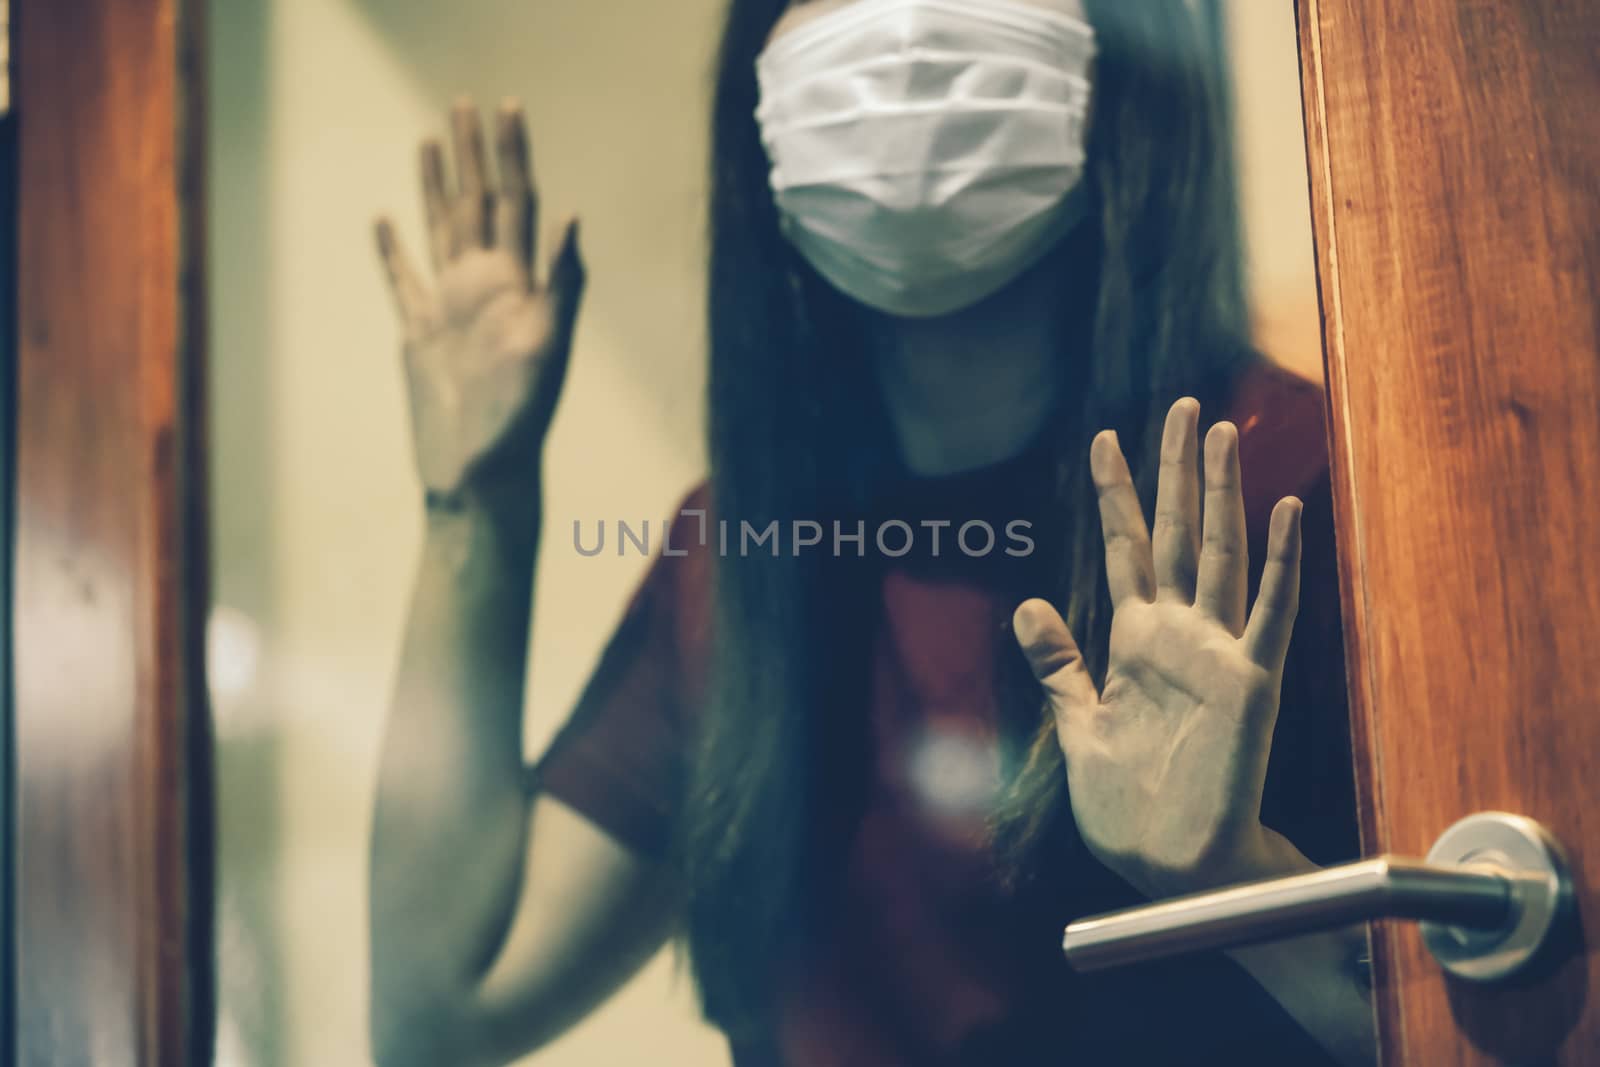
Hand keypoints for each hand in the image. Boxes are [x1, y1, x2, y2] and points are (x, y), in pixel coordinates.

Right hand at [374, 99, 584, 499]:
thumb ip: (562, 283)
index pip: (516, 201)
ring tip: (430, 140)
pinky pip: (402, 281)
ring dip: (436, 185)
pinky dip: (392, 250)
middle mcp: (487, 288)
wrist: (485, 474)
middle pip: (477, 202)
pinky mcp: (420, 336)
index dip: (513, 153)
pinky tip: (386, 220)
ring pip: (441, 230)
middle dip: (472, 152)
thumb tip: (571, 216)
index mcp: (519, 284)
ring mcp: (451, 309)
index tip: (509, 107)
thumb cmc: (522, 421)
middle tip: (464, 102)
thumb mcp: (549, 347)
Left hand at [1013, 398, 1302, 898]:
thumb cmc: (1127, 804)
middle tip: (1180, 406)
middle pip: (1176, 536)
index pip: (1125, 551)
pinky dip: (1280, 563)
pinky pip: (1269, 614)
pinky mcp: (1250, 684)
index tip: (1104, 438)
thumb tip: (1027, 603)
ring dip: (1223, 495)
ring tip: (1223, 431)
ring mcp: (1217, 655)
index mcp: (1134, 643)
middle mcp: (1178, 636)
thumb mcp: (1076, 726)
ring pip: (1220, 556)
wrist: (1170, 864)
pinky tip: (1287, 511)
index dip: (1117, 495)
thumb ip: (1059, 665)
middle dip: (1175, 471)